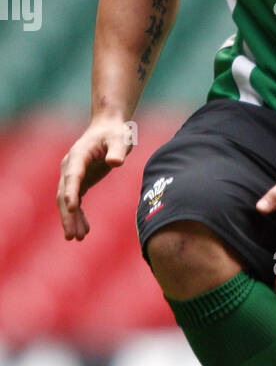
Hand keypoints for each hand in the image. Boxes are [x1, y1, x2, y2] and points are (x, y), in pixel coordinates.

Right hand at [57, 117, 133, 239]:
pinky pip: (76, 201)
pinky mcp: (79, 181)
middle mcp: (70, 166)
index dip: (71, 192)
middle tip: (71, 236)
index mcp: (78, 155)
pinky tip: (85, 230)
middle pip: (64, 193)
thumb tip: (114, 163)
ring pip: (67, 200)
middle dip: (67, 215)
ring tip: (78, 238)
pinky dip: (78, 216)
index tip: (71, 207)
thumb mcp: (121, 138)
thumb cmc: (116, 132)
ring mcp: (72, 174)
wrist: (109, 128)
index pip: (72, 176)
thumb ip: (118, 150)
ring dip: (71, 219)